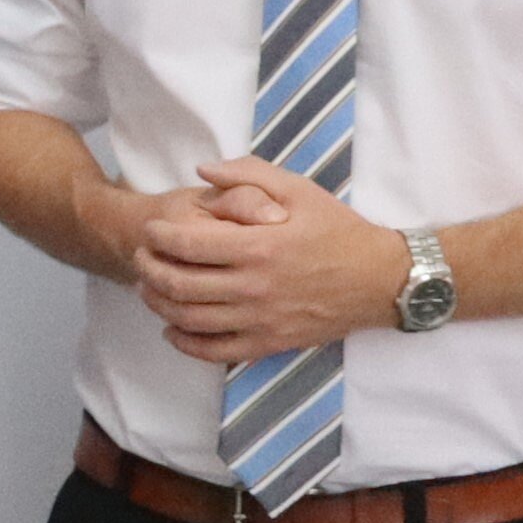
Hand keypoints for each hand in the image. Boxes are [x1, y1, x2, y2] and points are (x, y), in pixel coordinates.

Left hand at [134, 157, 407, 365]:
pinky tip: (172, 328)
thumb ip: (248, 175)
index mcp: (259, 247)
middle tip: (140, 257)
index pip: (187, 245)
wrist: (381, 279)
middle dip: (148, 269)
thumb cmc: (339, 230)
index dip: (158, 237)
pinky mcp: (269, 343)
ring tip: (148, 287)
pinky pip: (214, 351)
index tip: (150, 230)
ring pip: (188, 319)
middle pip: (178, 285)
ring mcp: (260, 319)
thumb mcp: (300, 189)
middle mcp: (255, 287)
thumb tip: (202, 171)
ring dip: (158, 304)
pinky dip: (184, 342)